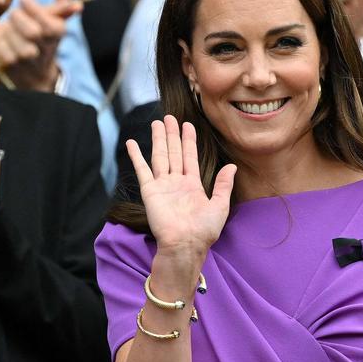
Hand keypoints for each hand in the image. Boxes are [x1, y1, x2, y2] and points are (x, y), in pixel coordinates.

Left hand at [0, 0, 83, 91]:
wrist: (35, 71)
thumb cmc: (45, 33)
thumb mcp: (57, 14)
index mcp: (58, 32)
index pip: (48, 23)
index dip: (34, 9)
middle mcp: (46, 48)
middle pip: (31, 32)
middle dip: (18, 18)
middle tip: (15, 14)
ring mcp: (30, 59)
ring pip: (14, 40)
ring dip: (8, 31)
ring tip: (11, 29)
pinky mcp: (14, 67)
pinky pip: (3, 50)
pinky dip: (1, 43)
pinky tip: (6, 42)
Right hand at [127, 116, 235, 260]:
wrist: (185, 244)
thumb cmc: (204, 230)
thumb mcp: (220, 206)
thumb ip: (223, 185)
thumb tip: (231, 166)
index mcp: (193, 185)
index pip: (190, 157)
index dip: (189, 140)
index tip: (187, 125)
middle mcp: (176, 183)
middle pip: (174, 152)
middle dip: (172, 134)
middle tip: (169, 117)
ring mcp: (162, 186)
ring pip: (160, 156)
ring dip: (158, 139)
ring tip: (156, 123)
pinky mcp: (149, 191)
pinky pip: (142, 170)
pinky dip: (136, 156)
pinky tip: (131, 143)